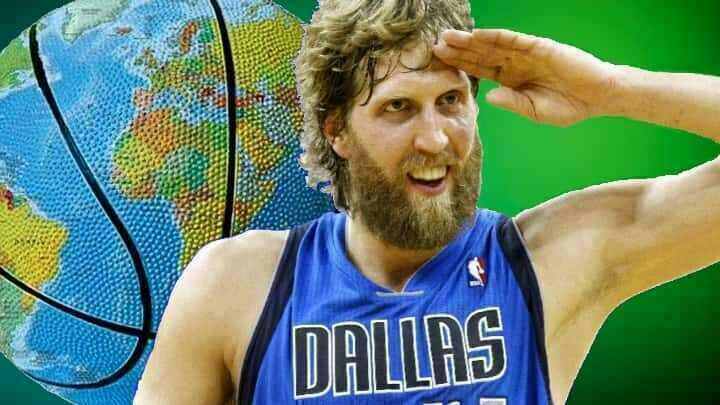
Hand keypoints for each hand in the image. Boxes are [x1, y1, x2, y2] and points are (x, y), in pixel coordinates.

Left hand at [433, 29, 620, 126]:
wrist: (597, 97)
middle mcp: (515, 63)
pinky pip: (514, 40)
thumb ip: (512, 103)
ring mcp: (526, 53)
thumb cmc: (568, 106)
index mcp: (511, 79)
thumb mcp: (535, 110)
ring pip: (492, 45)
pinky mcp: (540, 47)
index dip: (460, 65)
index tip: (439, 63)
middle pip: (481, 54)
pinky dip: (496, 36)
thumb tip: (488, 97)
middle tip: (435, 46)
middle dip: (458, 50)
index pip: (480, 69)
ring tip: (449, 38)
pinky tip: (478, 35)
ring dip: (471, 41)